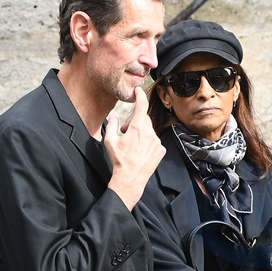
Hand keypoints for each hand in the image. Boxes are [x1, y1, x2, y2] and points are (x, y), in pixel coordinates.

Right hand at [105, 86, 164, 209]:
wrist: (130, 179)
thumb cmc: (120, 161)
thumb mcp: (110, 141)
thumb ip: (112, 125)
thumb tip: (114, 116)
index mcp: (138, 128)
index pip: (141, 106)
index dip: (140, 96)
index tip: (138, 91)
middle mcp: (150, 133)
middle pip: (144, 119)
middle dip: (135, 122)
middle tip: (125, 132)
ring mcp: (157, 142)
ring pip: (149, 130)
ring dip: (141, 133)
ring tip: (132, 145)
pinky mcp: (161, 150)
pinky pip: (154, 141)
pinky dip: (148, 142)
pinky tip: (140, 152)